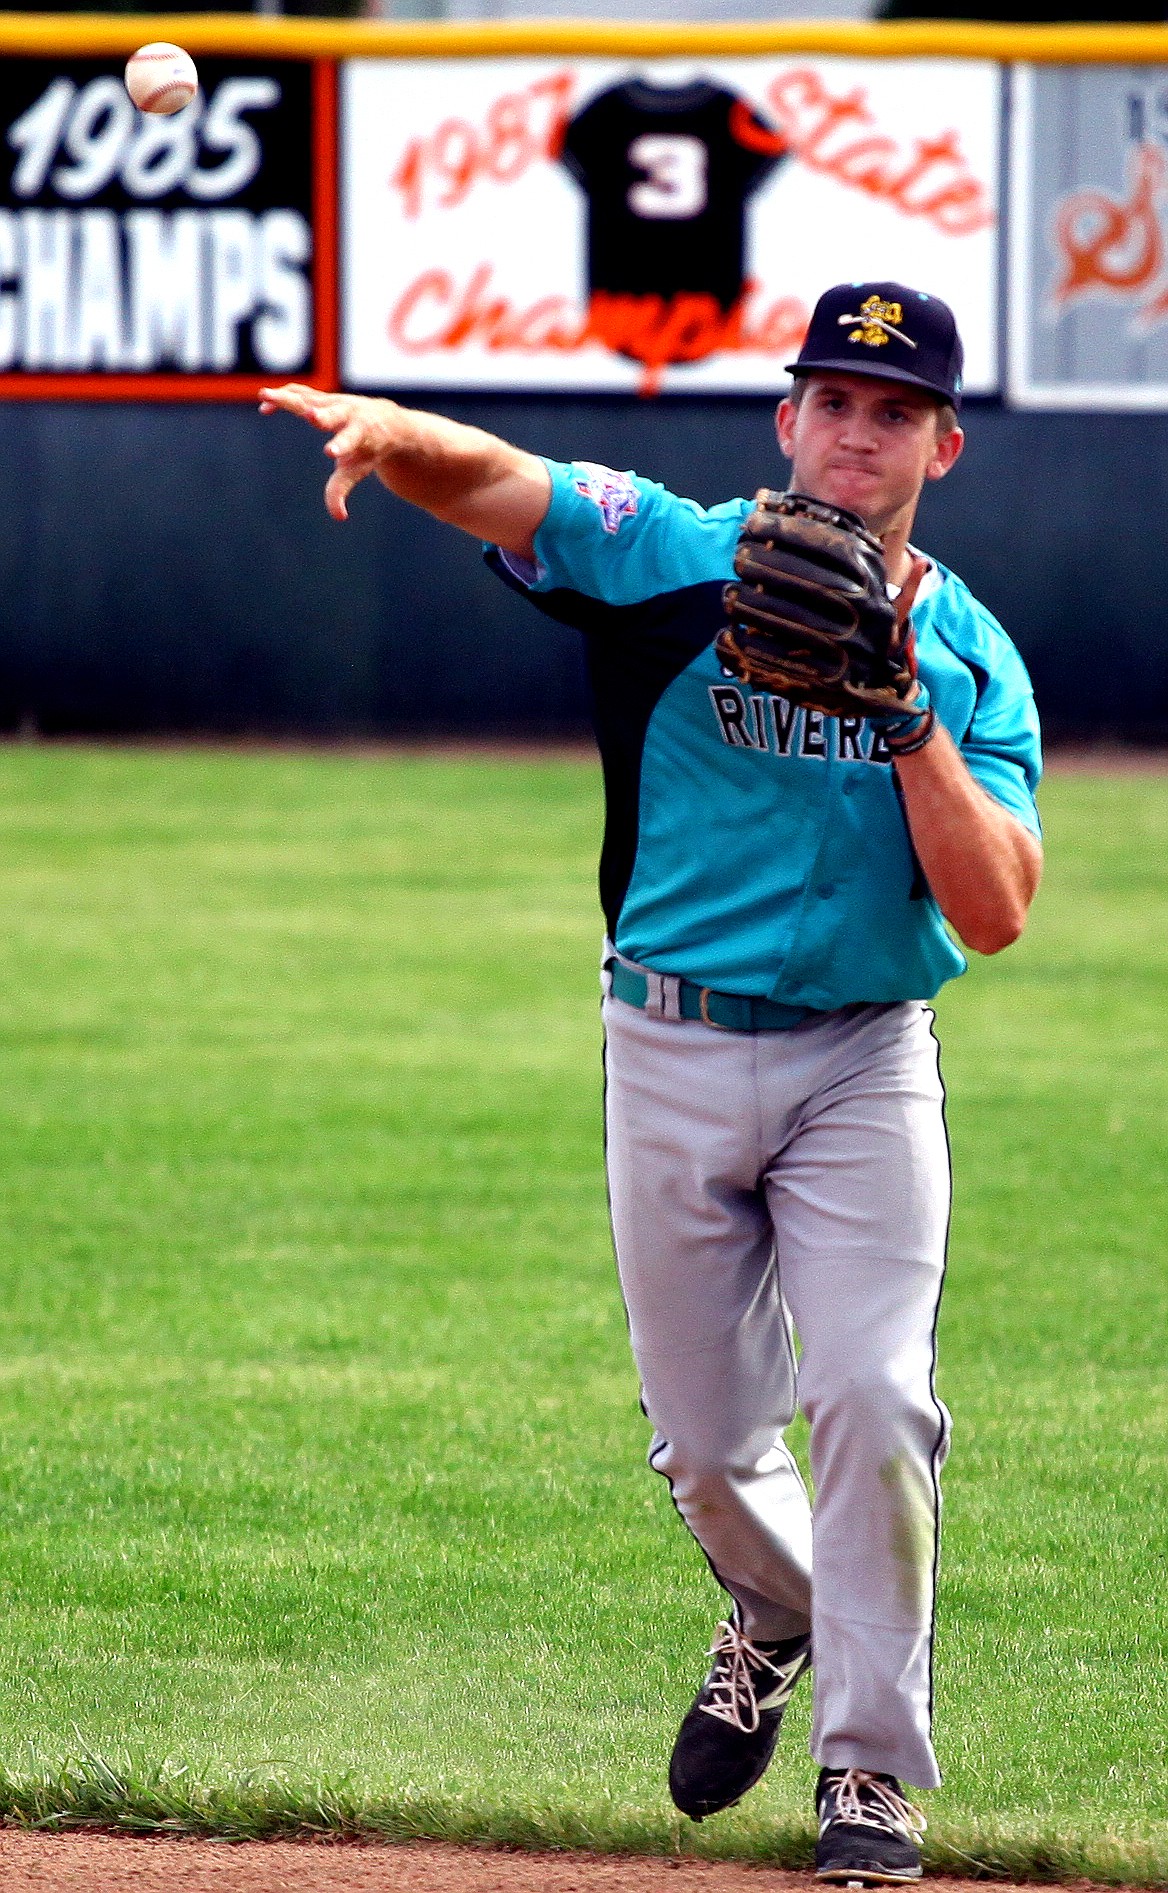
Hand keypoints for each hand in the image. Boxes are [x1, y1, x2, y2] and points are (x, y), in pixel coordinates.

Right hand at [258, 384, 406, 520]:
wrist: (384, 419)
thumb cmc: (371, 449)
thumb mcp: (359, 469)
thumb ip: (342, 489)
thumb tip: (339, 516)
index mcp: (362, 433)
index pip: (350, 440)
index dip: (341, 446)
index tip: (330, 453)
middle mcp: (348, 413)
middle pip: (332, 414)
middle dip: (321, 415)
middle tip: (310, 415)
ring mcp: (333, 402)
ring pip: (309, 397)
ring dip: (287, 397)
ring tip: (263, 395)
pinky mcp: (321, 397)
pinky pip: (299, 393)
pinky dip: (283, 397)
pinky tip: (265, 407)